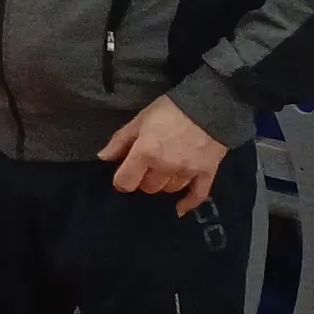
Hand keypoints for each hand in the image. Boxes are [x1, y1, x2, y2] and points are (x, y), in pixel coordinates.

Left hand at [100, 95, 229, 213]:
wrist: (210, 104)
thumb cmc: (170, 110)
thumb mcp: (140, 120)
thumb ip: (120, 141)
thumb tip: (103, 157)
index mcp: (145, 152)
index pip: (126, 182)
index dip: (122, 180)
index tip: (125, 173)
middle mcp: (165, 166)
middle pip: (148, 188)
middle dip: (144, 179)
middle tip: (147, 167)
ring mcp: (187, 172)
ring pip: (169, 190)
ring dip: (164, 183)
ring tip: (164, 171)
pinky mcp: (207, 173)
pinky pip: (197, 196)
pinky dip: (188, 204)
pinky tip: (179, 209)